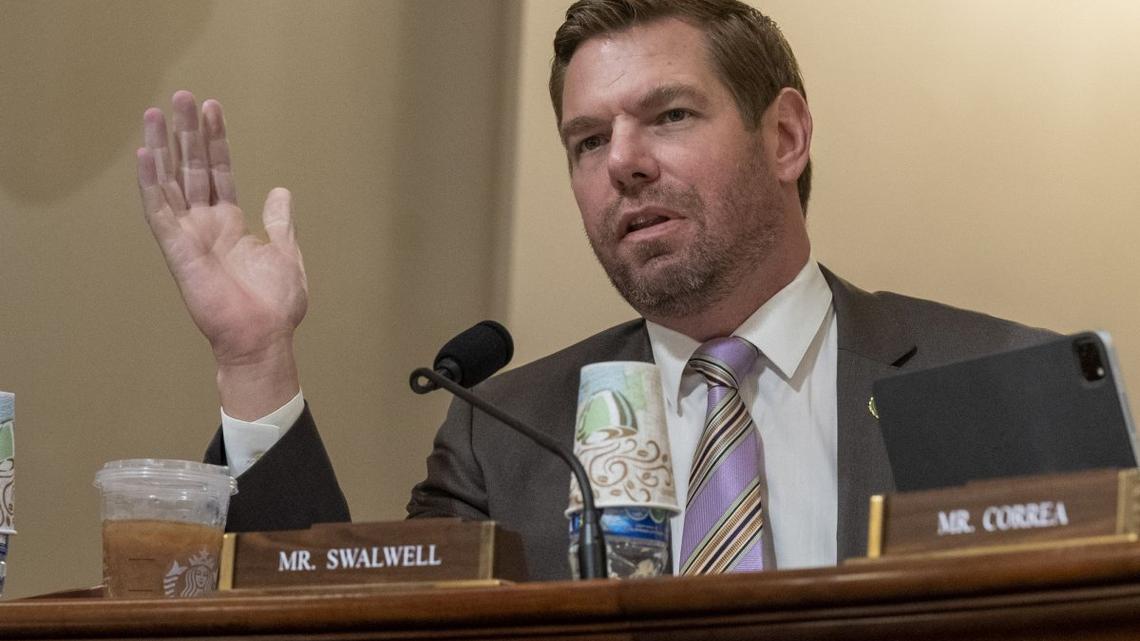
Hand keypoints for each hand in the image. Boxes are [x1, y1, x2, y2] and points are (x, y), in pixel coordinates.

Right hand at [136, 91, 304, 418]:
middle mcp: (205, 225)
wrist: (263, 338)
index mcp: (230, 224)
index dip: (215, 141)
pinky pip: (158, 211)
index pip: (219, 172)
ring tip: (157, 112)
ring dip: (162, 147)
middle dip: (188, 133)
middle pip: (192, 168)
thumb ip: (280, 222)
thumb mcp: (285, 253)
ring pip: (170, 182)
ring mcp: (188, 235)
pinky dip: (151, 183)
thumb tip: (281, 191)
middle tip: (183, 96)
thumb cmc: (275, 306)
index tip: (213, 109)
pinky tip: (145, 154)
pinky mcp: (177, 249)